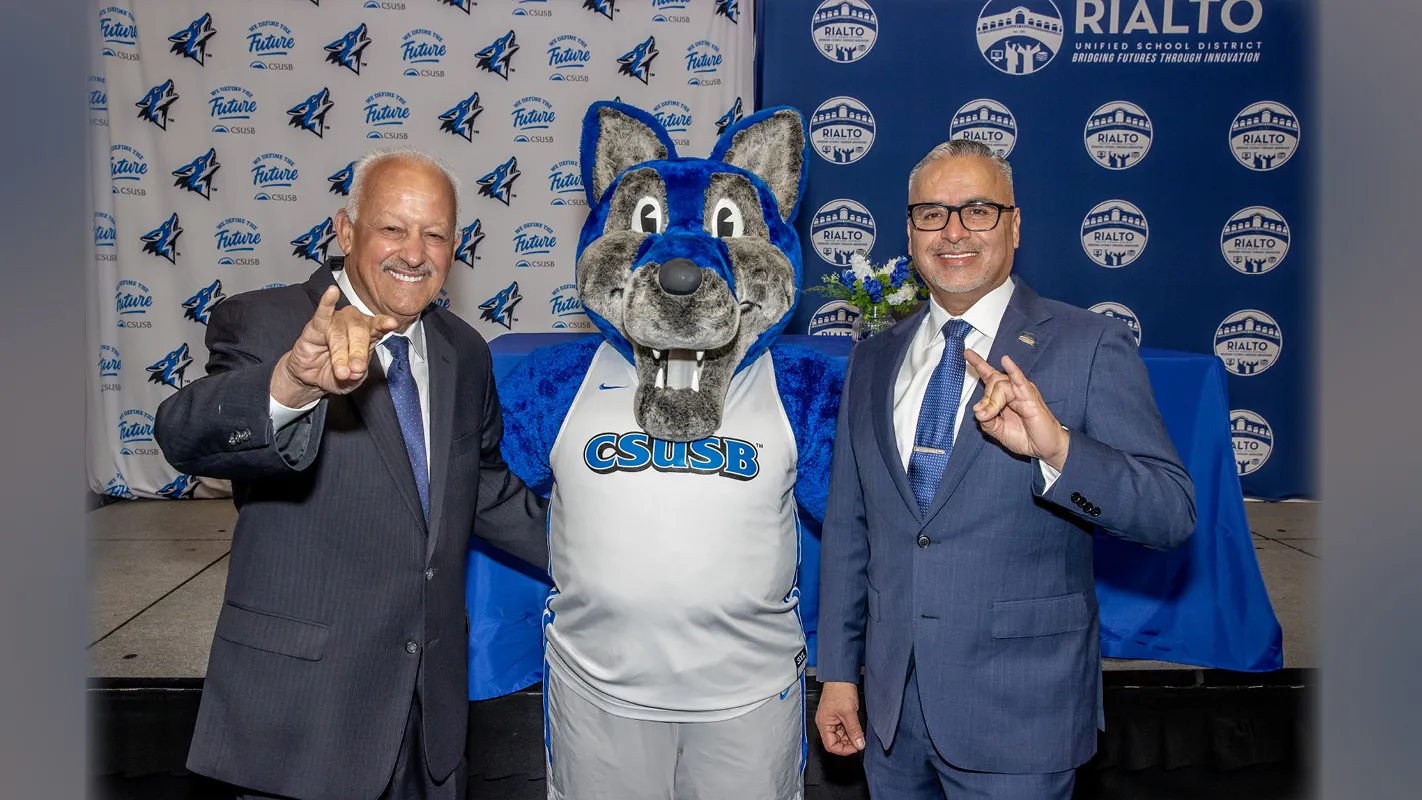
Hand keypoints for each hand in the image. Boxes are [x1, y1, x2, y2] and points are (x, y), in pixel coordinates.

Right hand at [270, 285, 400, 405]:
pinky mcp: (315, 326)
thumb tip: (355, 371)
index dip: (384, 324)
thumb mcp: (351, 380)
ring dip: (340, 354)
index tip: (391, 324)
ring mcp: (335, 323)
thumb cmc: (336, 374)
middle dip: (358, 353)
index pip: (378, 327)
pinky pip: (322, 313)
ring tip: (341, 372)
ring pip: (340, 333)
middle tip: (356, 369)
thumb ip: (356, 376)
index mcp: (368, 334)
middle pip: (360, 332)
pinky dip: (326, 303)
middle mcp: (353, 324)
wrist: (311, 378)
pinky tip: (332, 292)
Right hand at [815, 681, 865, 755]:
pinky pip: (842, 728)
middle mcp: (825, 723)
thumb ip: (854, 731)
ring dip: (850, 737)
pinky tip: (857, 728)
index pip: (831, 745)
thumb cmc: (840, 690)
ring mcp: (831, 719)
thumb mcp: (849, 713)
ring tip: (859, 734)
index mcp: (823, 724)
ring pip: (840, 735)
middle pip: (835, 741)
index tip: (855, 748)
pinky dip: (850, 730)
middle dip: (848, 743)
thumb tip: (859, 744)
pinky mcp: (836, 715)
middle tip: (860, 742)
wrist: (841, 676)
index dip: (843, 750)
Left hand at [965, 351, 1069, 470]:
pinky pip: (1020, 382)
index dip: (979, 364)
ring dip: (993, 401)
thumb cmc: (1024, 438)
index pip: (990, 375)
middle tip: (986, 415)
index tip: (967, 353)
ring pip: (1001, 385)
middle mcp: (1013, 390)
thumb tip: (978, 410)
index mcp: (1005, 396)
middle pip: (992, 381)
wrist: (1044, 449)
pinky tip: (1006, 361)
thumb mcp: (997, 430)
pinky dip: (1013, 371)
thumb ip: (985, 420)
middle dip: (985, 398)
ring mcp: (1023, 392)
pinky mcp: (1031, 397)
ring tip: (992, 414)